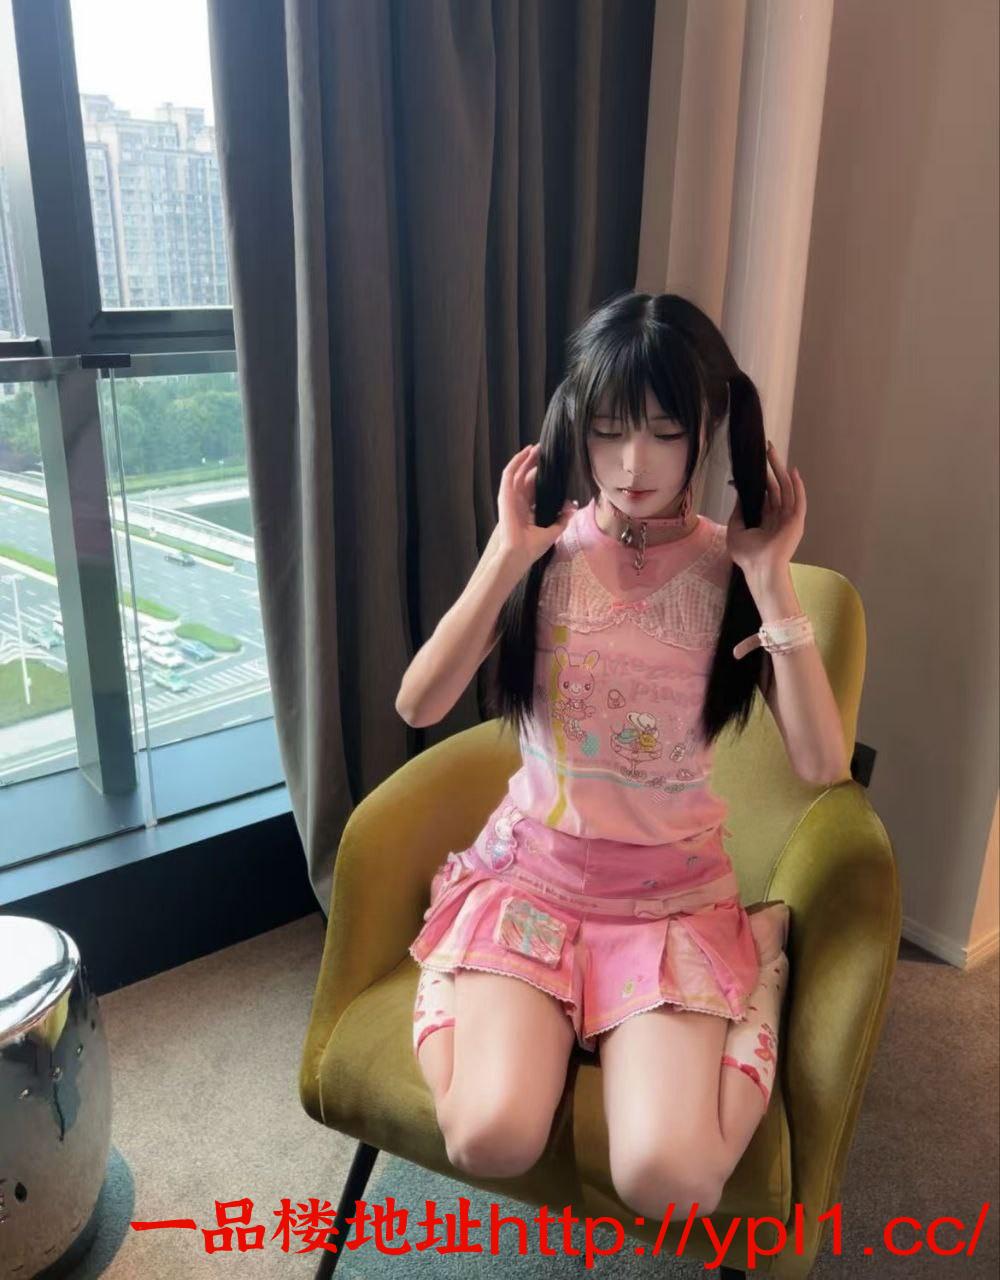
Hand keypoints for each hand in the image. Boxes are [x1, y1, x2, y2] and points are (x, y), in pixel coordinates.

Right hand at [497, 443, 576, 570]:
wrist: (519, 553)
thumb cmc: (533, 547)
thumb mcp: (553, 531)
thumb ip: (562, 519)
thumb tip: (572, 507)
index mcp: (527, 509)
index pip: (534, 487)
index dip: (541, 475)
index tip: (552, 466)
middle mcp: (518, 501)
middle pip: (525, 476)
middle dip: (534, 462)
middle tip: (544, 451)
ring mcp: (510, 497)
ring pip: (517, 471)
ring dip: (525, 458)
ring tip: (536, 447)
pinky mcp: (505, 495)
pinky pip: (509, 474)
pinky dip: (516, 462)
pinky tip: (525, 452)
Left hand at [726, 440, 805, 578]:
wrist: (759, 569)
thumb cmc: (747, 554)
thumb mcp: (736, 528)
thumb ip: (739, 510)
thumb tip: (739, 491)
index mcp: (766, 519)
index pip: (764, 493)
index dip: (759, 478)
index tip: (751, 465)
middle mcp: (778, 516)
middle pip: (775, 486)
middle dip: (771, 466)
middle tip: (767, 448)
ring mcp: (788, 517)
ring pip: (785, 487)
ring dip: (780, 469)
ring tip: (773, 451)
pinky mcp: (796, 520)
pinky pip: (797, 499)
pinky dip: (797, 486)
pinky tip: (793, 472)